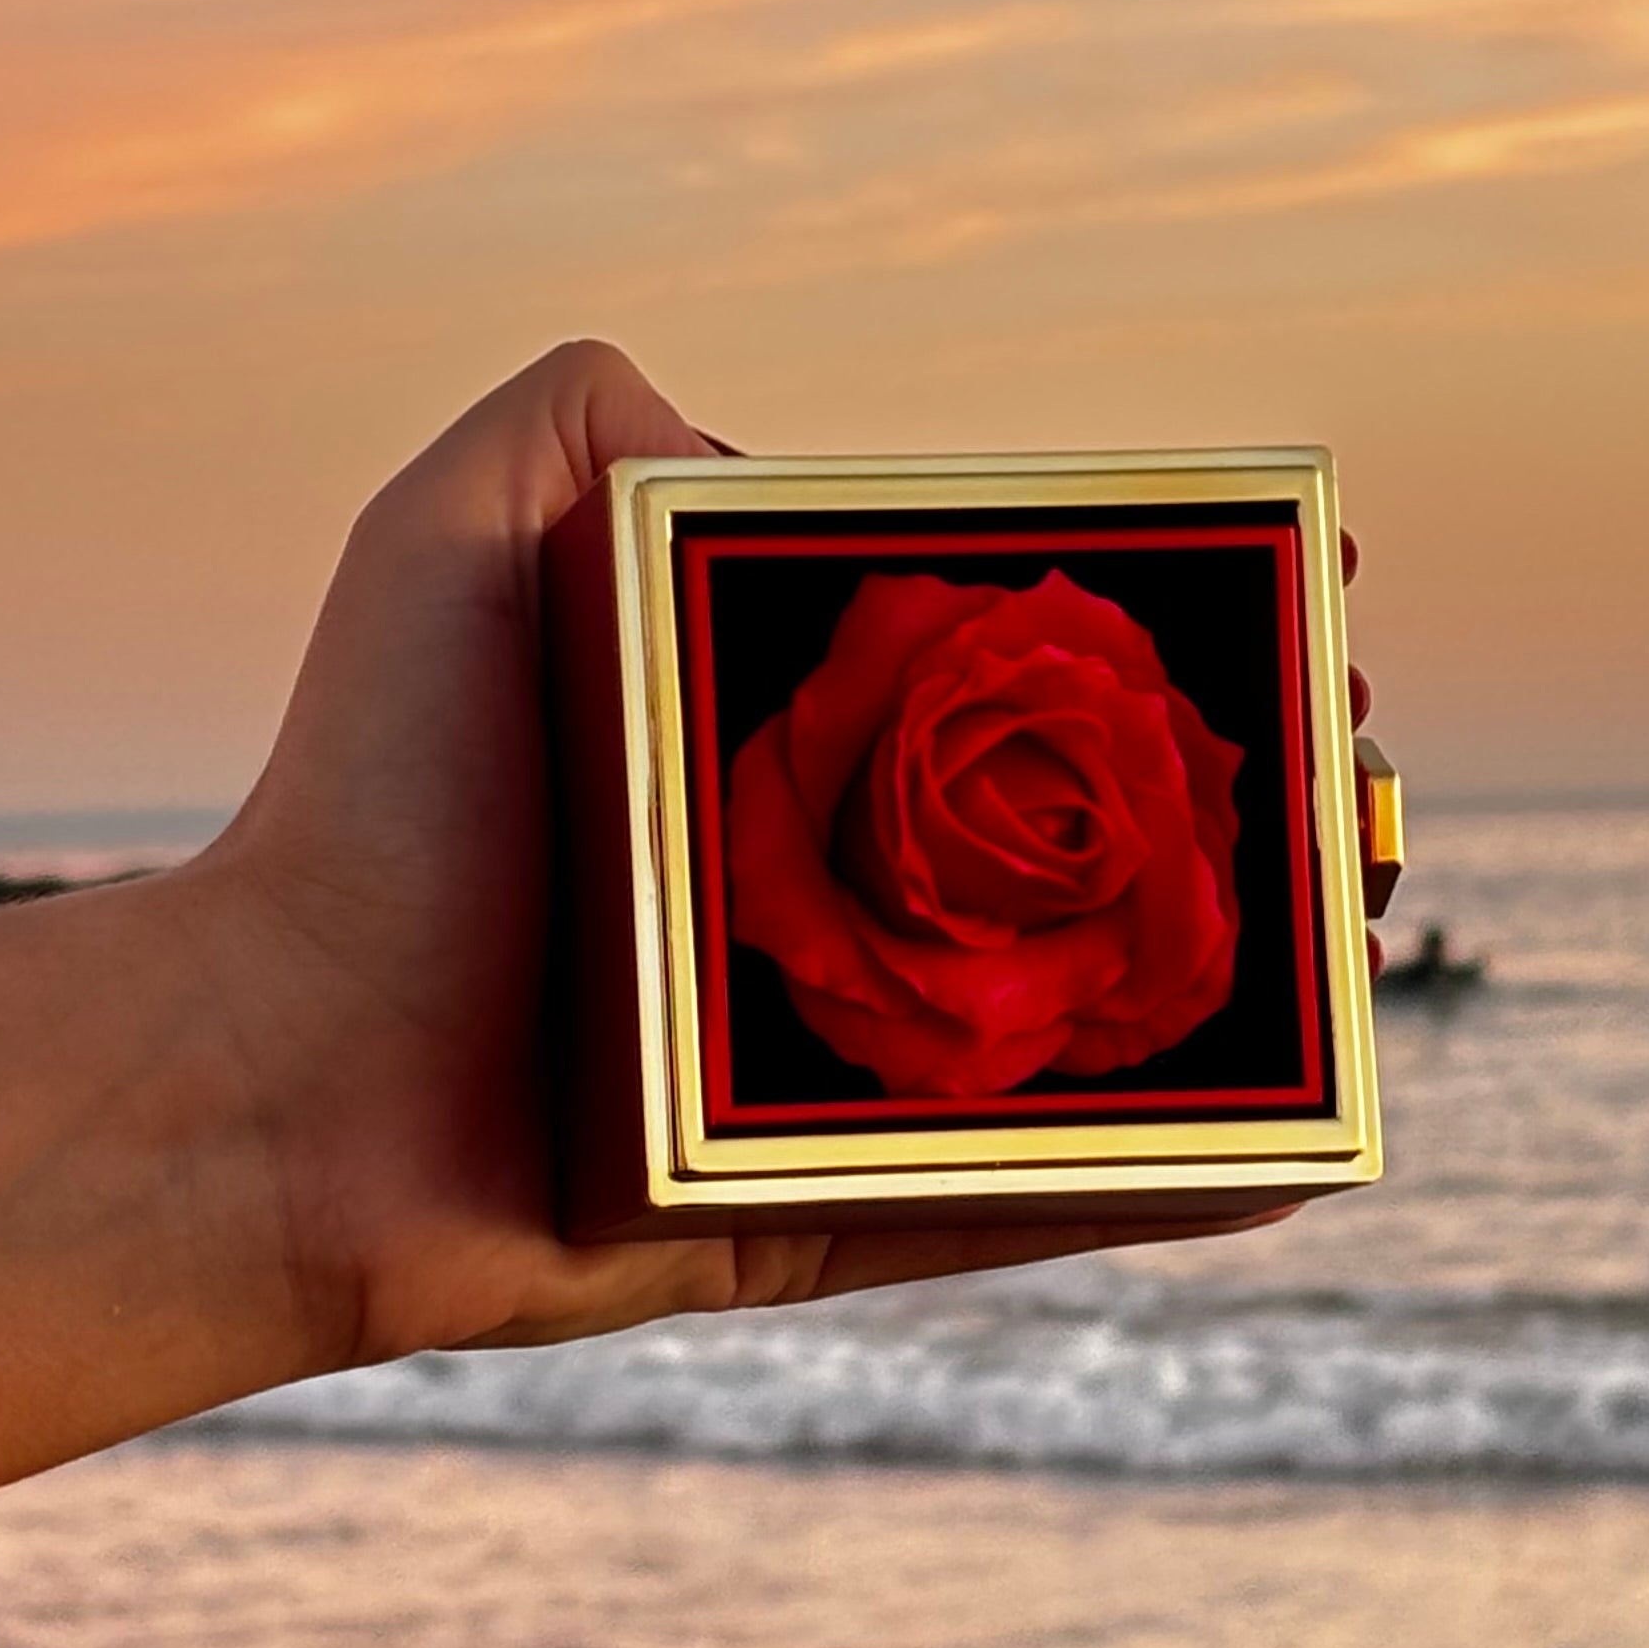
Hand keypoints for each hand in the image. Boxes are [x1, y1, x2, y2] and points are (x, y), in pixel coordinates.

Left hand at [0, 343, 1305, 1505]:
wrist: (278, 1067)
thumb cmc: (371, 788)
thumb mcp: (454, 533)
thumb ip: (586, 418)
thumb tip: (761, 452)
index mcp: (762, 759)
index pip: (1005, 686)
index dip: (1153, 640)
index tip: (1291, 587)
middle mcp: (811, 914)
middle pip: (1070, 856)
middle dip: (1235, 806)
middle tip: (1358, 765)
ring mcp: (816, 1081)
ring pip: (1075, 1038)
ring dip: (1235, 988)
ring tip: (1369, 920)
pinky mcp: (806, 1229)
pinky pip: (1013, 1215)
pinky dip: (1157, 1194)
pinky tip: (1301, 1150)